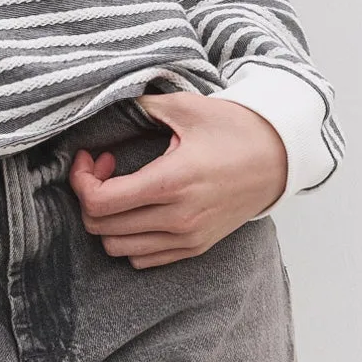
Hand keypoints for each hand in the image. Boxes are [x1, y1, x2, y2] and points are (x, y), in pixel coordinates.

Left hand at [67, 91, 288, 266]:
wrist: (279, 159)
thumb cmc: (235, 130)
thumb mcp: (187, 107)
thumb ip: (142, 106)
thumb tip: (107, 102)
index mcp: (172, 182)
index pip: (100, 202)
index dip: (81, 180)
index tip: (90, 157)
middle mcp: (178, 218)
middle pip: (101, 227)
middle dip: (89, 195)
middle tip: (103, 168)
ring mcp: (187, 238)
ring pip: (117, 248)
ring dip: (106, 219)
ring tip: (121, 189)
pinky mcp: (195, 247)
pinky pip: (142, 259)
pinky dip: (128, 238)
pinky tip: (137, 209)